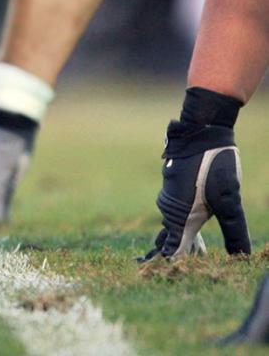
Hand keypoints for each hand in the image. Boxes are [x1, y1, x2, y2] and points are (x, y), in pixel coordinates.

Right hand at [139, 121, 249, 261]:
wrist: (199, 133)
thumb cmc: (214, 166)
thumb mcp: (229, 200)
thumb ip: (234, 231)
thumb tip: (241, 257)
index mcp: (181, 216)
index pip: (174, 249)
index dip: (174, 264)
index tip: (168, 278)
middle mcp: (170, 210)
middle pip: (169, 240)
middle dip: (174, 255)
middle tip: (170, 272)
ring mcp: (169, 198)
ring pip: (171, 226)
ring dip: (178, 239)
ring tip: (186, 255)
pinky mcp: (173, 190)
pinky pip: (173, 214)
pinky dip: (179, 224)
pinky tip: (190, 227)